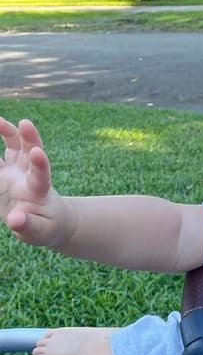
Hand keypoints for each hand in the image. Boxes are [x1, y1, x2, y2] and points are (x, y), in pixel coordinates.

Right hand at [0, 117, 68, 246]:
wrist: (46, 220)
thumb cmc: (47, 227)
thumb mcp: (41, 232)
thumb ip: (29, 226)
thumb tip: (15, 220)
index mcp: (39, 190)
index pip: (41, 175)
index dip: (39, 164)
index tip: (38, 152)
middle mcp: (28, 175)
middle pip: (30, 152)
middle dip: (27, 136)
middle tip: (24, 123)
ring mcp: (15, 172)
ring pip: (13, 146)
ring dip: (7, 131)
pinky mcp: (3, 174)